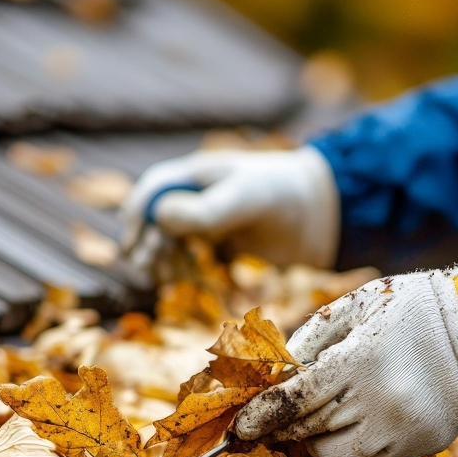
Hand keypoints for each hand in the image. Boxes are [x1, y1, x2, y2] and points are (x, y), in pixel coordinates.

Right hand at [118, 146, 339, 268]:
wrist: (325, 213)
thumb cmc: (284, 197)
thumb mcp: (243, 201)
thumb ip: (204, 211)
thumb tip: (158, 218)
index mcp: (199, 174)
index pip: (153, 190)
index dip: (136, 218)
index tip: (132, 249)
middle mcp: (201, 192)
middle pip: (157, 217)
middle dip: (148, 244)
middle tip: (151, 272)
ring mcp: (213, 215)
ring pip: (172, 238)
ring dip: (164, 259)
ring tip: (169, 281)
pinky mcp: (227, 237)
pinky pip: (193, 252)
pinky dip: (185, 267)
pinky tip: (188, 282)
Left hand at [234, 249, 457, 456]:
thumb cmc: (413, 310)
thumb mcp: (357, 306)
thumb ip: (311, 341)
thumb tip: (274, 379)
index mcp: (359, 361)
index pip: (293, 401)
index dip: (260, 417)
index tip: (238, 429)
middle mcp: (377, 403)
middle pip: (307, 430)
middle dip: (285, 426)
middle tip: (276, 419)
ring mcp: (399, 431)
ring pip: (333, 455)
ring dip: (320, 438)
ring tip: (334, 411)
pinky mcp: (417, 448)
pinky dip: (355, 444)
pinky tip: (368, 416)